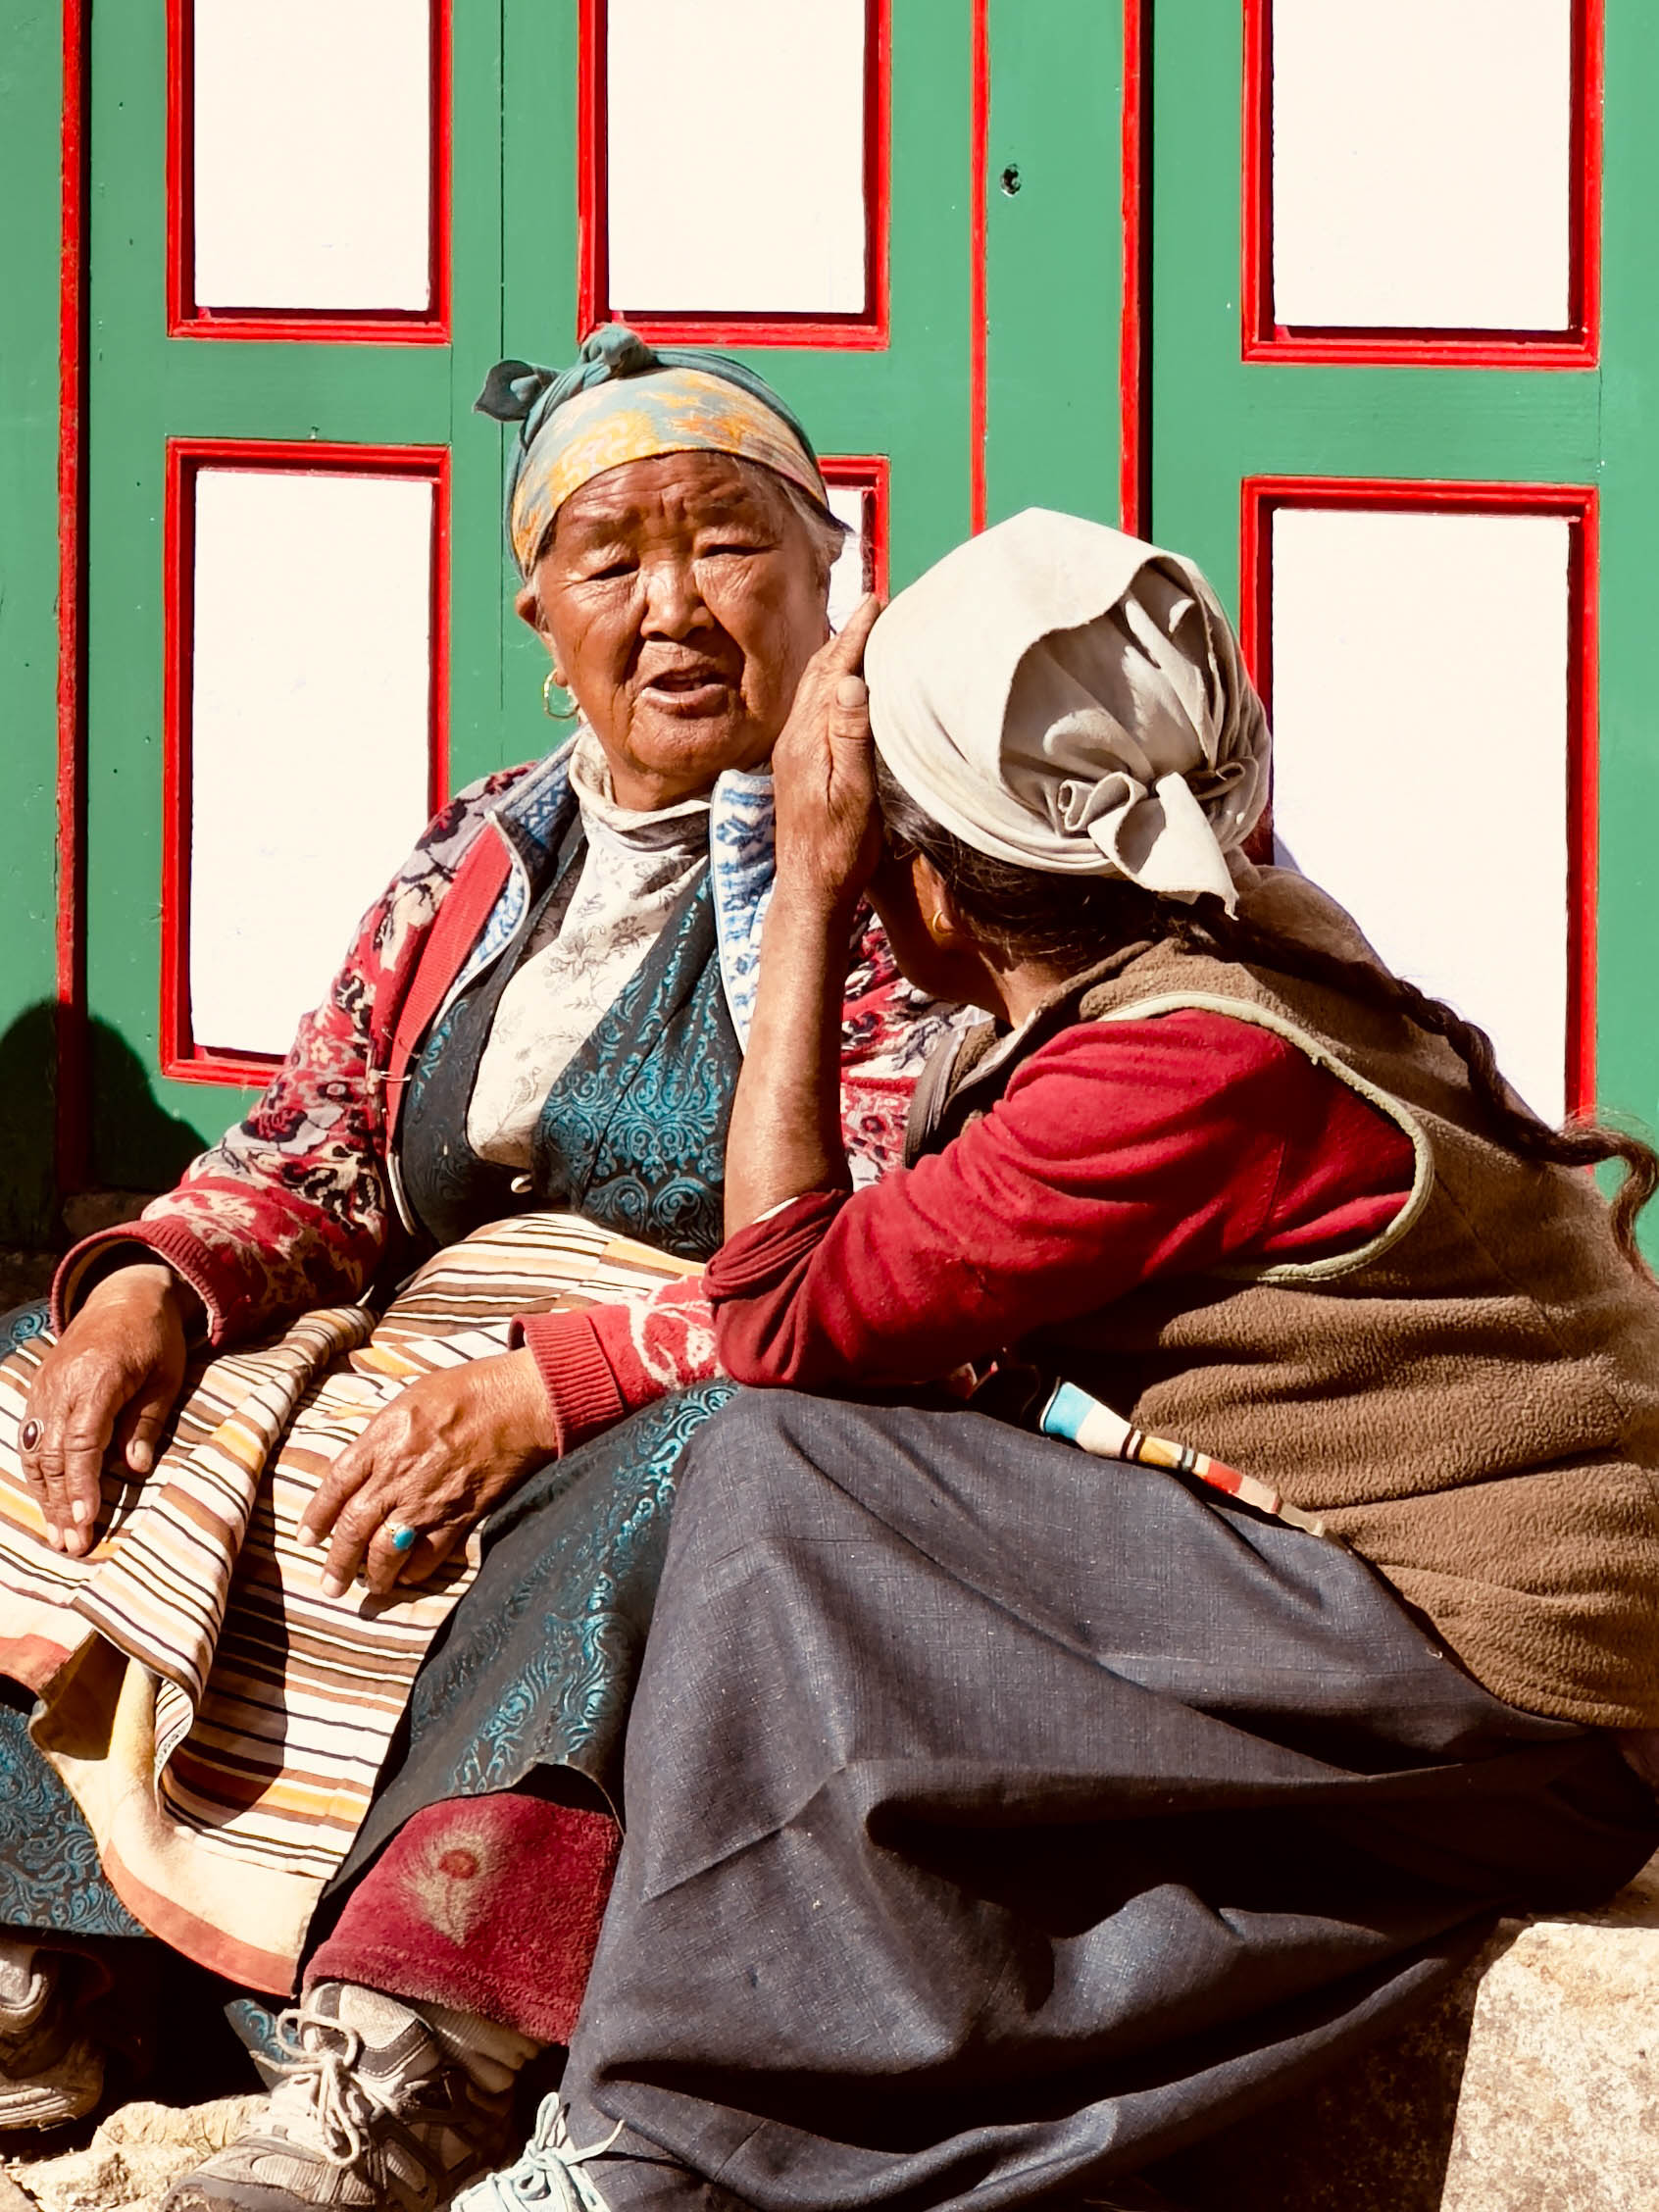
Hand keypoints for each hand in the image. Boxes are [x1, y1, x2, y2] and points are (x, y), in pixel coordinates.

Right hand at [19, 1264, 191, 1554]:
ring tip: (59, 1535)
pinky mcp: (39, 1392)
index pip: (82, 1441)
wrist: (123, 1297)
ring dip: (46, 1496)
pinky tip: (47, 1501)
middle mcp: (62, 1386)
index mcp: (98, 1378)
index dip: (82, 1484)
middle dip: (62, 1503)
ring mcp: (46, 1389)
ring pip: (38, 1451)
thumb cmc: (154, 1339)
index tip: (85, 1519)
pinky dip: (38, 1473)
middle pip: (56, 1454)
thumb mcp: (166, 1378)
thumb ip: (147, 1422)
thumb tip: (134, 1470)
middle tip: (72, 1544)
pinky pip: (32, 1439)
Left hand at [297, 1350, 557, 1598]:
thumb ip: (383, 1433)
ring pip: (385, 1551)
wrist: (518, 1404)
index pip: (335, 1485)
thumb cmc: (468, 1390)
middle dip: (337, 1562)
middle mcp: (397, 1475)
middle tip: (330, 1585)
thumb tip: (365, 1459)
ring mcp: (426, 1501)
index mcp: (381, 1440)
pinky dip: (414, 1572)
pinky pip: (427, 1557)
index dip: (317, 1516)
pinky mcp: (458, 1518)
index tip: (307, 1540)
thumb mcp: (410, 1398)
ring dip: (373, 1575)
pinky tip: (409, 1575)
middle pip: (353, 1527)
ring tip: (369, 1587)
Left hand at [771, 594, 883, 912]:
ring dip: (839, 654)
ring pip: (816, 687)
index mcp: (809, 740)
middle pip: (821, 671)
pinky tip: (845, 682)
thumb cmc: (839, 850)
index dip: (857, 635)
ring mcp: (794, 749)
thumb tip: (852, 681)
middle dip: (849, 635)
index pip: (836, 673)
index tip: (876, 602)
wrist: (810, 889)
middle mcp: (795, 737)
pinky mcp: (798, 762)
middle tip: (875, 605)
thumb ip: (851, 738)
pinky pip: (815, 705)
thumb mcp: (854, 796)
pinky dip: (833, 680)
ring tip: (862, 631)